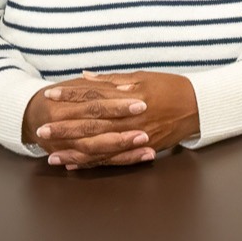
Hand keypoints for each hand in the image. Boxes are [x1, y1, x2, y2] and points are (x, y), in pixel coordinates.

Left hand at [24, 71, 199, 169]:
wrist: (200, 106)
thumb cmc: (171, 87)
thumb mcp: (143, 77)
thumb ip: (112, 79)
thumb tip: (85, 75)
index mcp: (130, 96)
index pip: (94, 95)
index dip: (70, 95)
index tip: (50, 94)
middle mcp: (131, 118)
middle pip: (92, 124)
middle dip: (65, 127)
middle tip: (41, 129)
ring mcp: (136, 136)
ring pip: (99, 146)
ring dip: (74, 151)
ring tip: (51, 153)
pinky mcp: (141, 149)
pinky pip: (113, 159)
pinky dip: (92, 162)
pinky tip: (75, 165)